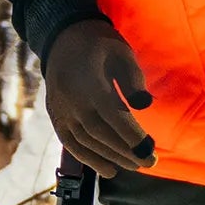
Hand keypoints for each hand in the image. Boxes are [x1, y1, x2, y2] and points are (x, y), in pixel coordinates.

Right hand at [44, 19, 156, 176]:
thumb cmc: (99, 43)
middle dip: (126, 152)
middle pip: (100, 134)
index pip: (113, 117)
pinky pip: (70, 143)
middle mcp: (72, 101)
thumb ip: (132, 79)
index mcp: (89, 83)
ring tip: (133, 165)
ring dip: (110, 158)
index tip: (150, 150)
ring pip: (85, 142)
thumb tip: (144, 106)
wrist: (62, 35)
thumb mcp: (122, 52)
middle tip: (149, 162)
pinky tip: (107, 169)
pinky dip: (88, 159)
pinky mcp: (55, 115)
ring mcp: (60, 110)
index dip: (132, 137)